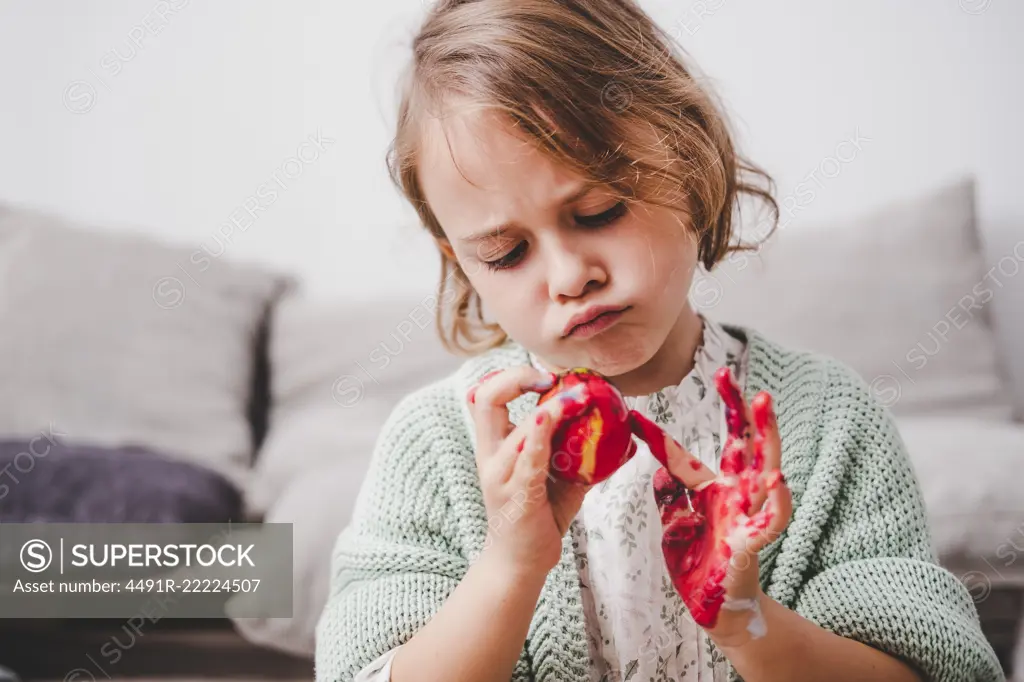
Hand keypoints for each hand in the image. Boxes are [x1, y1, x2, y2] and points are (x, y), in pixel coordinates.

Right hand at [467, 367, 591, 576]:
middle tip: (550, 376)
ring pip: (515, 429)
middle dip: (515, 378)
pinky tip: (553, 418)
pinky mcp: (517, 497)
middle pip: (485, 400)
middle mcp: (491, 458)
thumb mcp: (558, 478)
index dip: (511, 377)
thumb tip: (620, 435)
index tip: (545, 376)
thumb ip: (580, 454)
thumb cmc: (538, 518)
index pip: (485, 396)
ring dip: (550, 408)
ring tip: (579, 396)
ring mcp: (501, 478)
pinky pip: (527, 460)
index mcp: (495, 447)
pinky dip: (540, 435)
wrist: (519, 566)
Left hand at [628, 366, 792, 644]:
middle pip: (740, 443)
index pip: (684, 456)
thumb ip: (670, 494)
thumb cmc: (697, 562)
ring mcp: (746, 514)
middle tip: (730, 375)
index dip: (659, 437)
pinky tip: (779, 479)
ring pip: (762, 468)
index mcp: (711, 490)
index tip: (633, 416)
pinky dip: (779, 500)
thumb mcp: (674, 523)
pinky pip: (772, 519)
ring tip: (764, 404)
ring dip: (765, 436)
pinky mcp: (753, 541)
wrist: (712, 607)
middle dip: (738, 409)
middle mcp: (733, 494)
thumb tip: (661, 467)